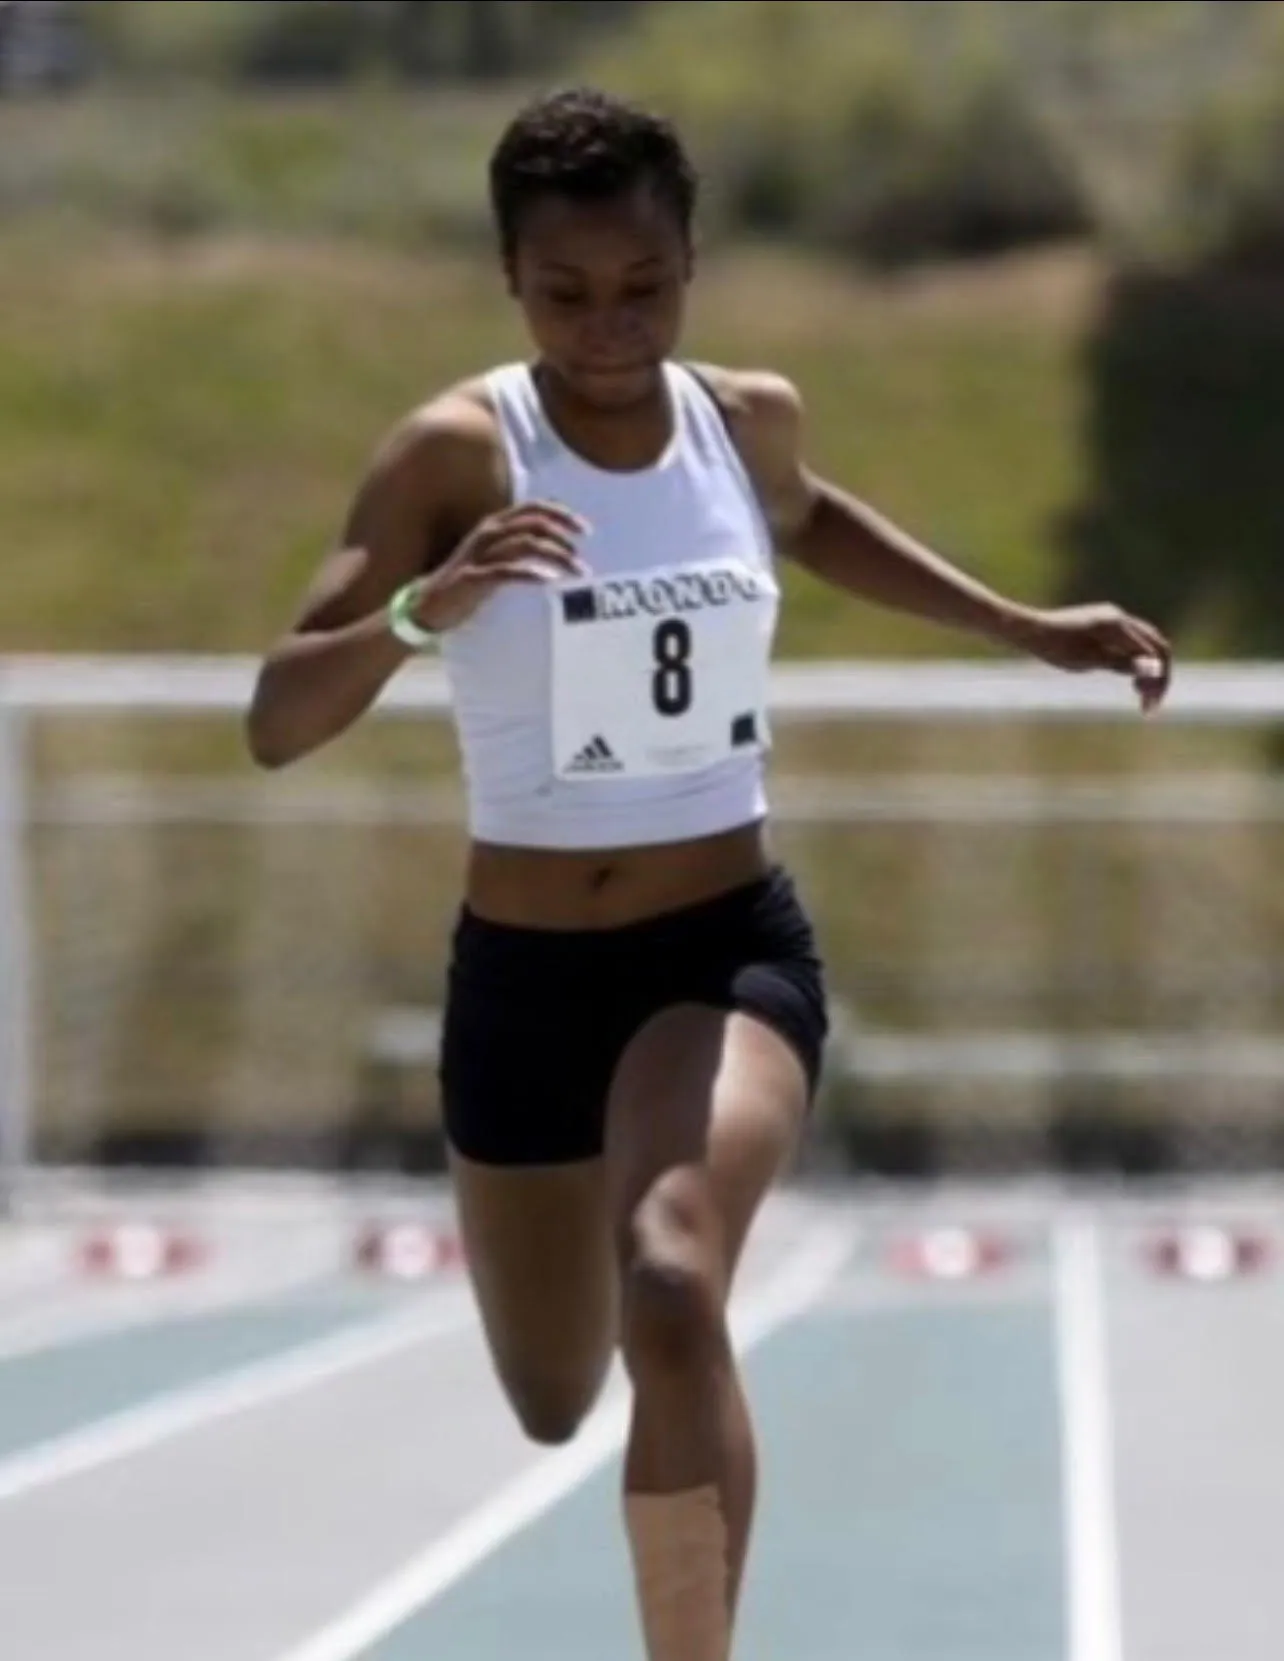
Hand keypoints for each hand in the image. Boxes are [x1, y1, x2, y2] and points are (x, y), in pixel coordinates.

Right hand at [410, 501, 588, 632]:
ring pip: (527, 544)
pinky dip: (531, 574)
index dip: (562, 513)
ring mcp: (479, 554)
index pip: (534, 507)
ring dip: (557, 555)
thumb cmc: (467, 582)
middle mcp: (488, 533)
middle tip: (582, 553)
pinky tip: (550, 581)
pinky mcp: (473, 577)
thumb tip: (554, 544)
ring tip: (576, 571)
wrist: (428, 605)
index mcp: (494, 524)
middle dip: (564, 534)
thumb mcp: (495, 557)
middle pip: (534, 522)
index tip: (585, 529)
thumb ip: (519, 546)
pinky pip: (508, 572)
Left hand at [1006, 602, 1172, 714]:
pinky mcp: (1104, 623)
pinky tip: (1128, 678)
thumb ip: (1123, 663)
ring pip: (1146, 642)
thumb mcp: (1088, 661)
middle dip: (1159, 675)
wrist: (1028, 631)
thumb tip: (1156, 668)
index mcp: (1118, 625)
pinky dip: (1136, 660)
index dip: (1157, 681)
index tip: (1148, 709)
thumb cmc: (1054, 647)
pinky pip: (1131, 641)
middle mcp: (1119, 617)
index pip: (1155, 652)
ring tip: (1139, 694)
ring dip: (1149, 668)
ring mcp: (1112, 618)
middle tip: (1149, 705)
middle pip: (1157, 644)